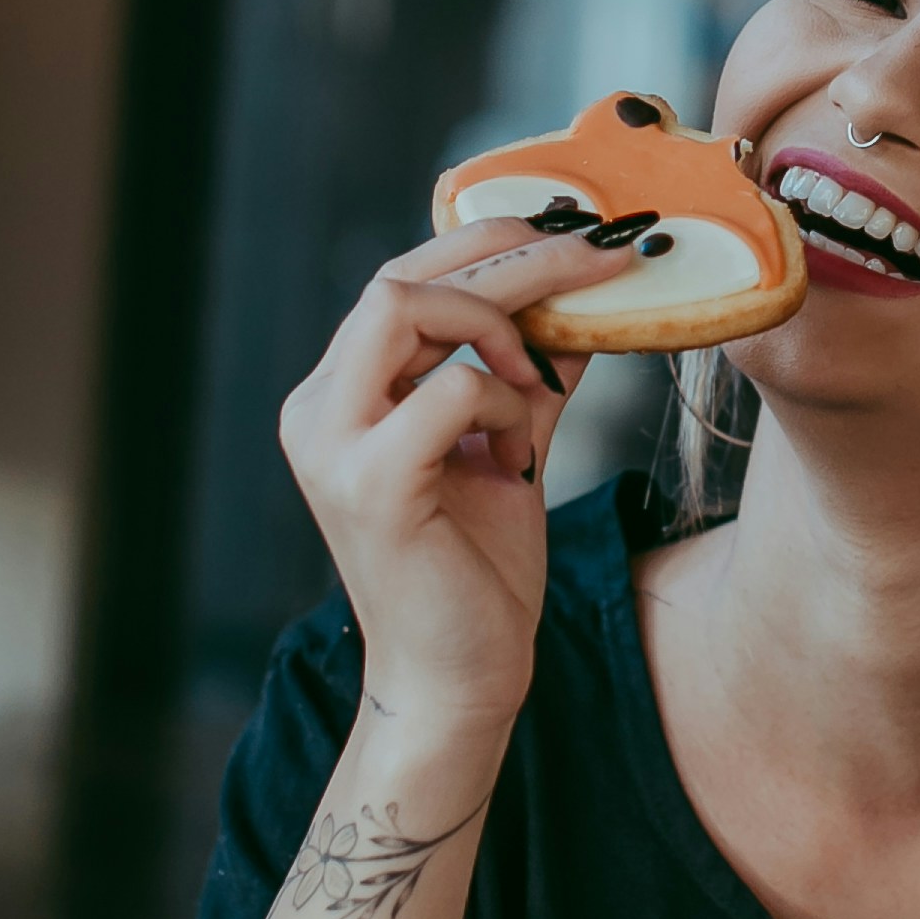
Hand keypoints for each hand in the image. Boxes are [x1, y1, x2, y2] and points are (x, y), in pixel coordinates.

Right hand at [277, 217, 634, 737]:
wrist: (458, 681)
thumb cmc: (476, 574)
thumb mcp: (509, 447)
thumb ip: (530, 375)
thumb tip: (584, 300)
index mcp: (341, 395)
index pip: (402, 278)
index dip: (486, 244)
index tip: (575, 237)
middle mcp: (319, 409)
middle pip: (402, 275)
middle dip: (513, 254)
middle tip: (600, 254)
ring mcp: (332, 445)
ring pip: (402, 304)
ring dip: (499, 323)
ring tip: (543, 380)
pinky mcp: (369, 483)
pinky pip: (447, 389)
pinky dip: (501, 401)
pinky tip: (520, 453)